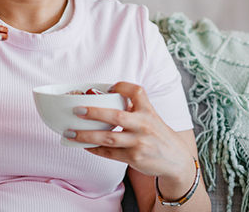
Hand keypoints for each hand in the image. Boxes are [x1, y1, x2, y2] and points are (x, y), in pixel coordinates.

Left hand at [65, 82, 193, 180]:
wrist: (177, 161)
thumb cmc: (159, 136)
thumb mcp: (152, 118)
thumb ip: (134, 110)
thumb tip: (105, 101)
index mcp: (149, 111)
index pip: (136, 91)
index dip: (121, 86)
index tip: (107, 88)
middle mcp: (144, 125)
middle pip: (115, 116)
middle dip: (93, 112)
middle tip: (77, 110)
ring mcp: (139, 142)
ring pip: (107, 138)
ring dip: (86, 136)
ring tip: (71, 133)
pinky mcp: (134, 158)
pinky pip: (109, 153)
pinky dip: (94, 149)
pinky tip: (84, 146)